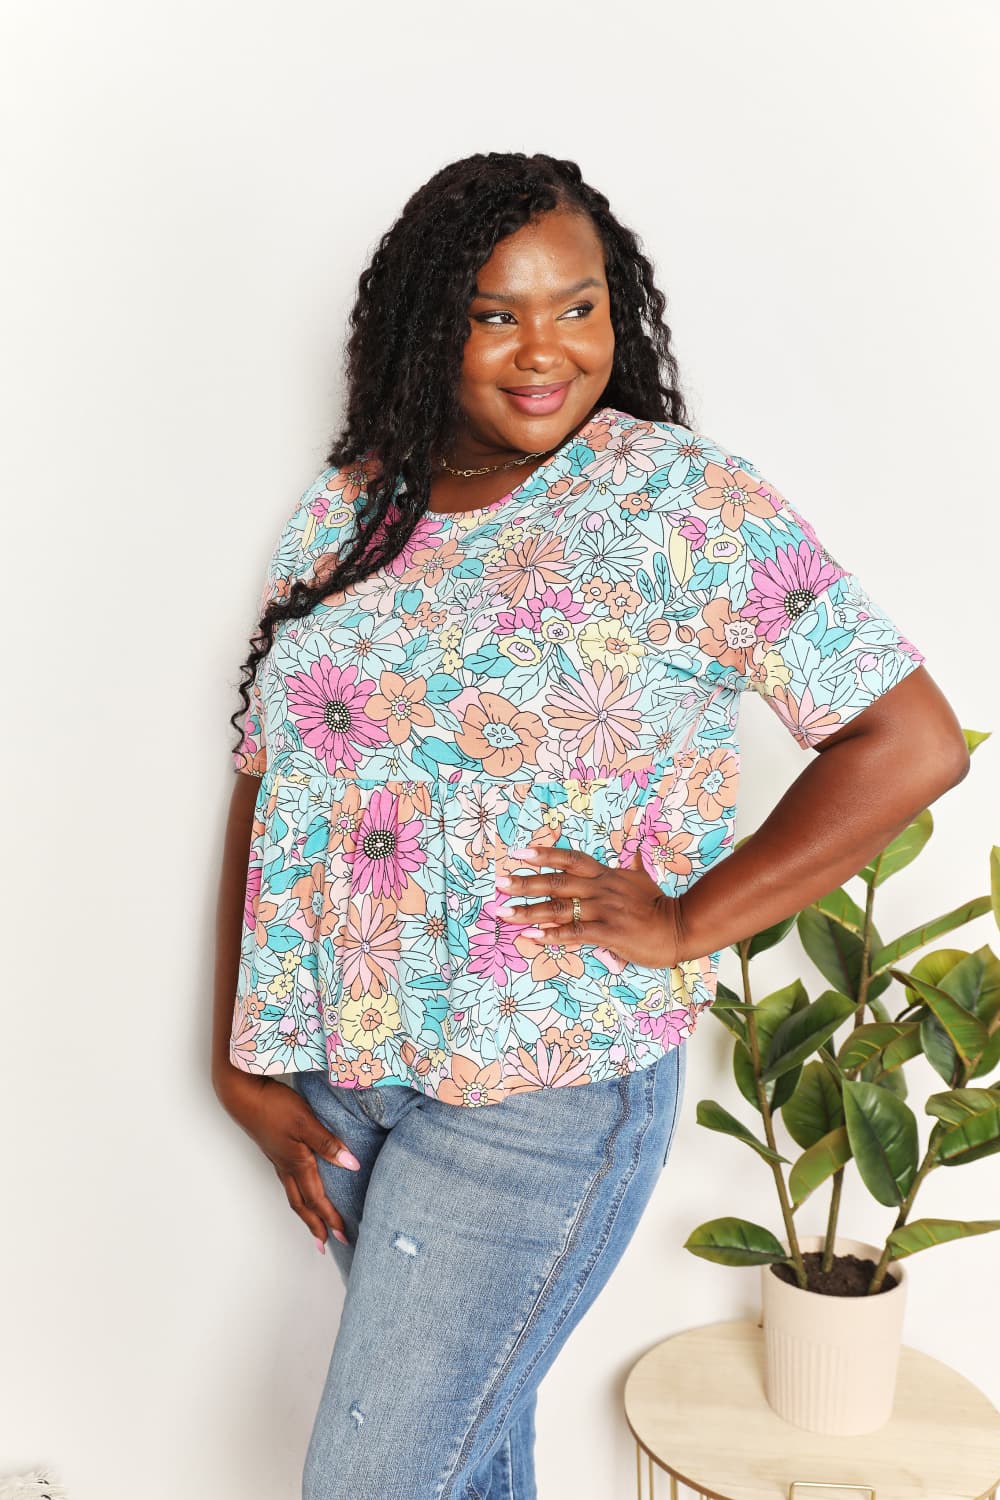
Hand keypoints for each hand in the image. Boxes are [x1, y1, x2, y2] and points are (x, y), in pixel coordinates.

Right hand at [215, 1069, 359, 1249]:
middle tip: (325, 1244)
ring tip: (314, 1223)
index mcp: (296, 1164)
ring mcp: (278, 1160)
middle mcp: (286, 1167)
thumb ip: (328, 1143)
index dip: (330, 1218)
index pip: (317, 1199)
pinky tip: (302, 1187)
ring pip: (293, 1194)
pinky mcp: (274, 1150)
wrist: (243, 1095)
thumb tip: (351, 1164)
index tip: (342, 1235)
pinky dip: (298, 1194)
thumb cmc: (274, 1107)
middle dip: (315, 1225)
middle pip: (301, 1205)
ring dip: (306, 1212)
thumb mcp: (306, 1122)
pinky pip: (288, 1181)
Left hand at [495, 841, 681, 967]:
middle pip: (557, 882)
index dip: (544, 854)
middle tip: (499, 883)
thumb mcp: (642, 879)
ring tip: (505, 912)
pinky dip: (552, 934)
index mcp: (606, 875)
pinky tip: (533, 936)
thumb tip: (632, 852)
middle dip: (525, 882)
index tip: (518, 853)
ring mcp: (604, 910)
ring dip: (529, 910)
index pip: (570, 859)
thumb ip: (631, 866)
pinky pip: (575, 932)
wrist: (681, 927)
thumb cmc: (658, 906)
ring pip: (560, 908)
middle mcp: (601, 889)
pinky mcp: (609, 932)